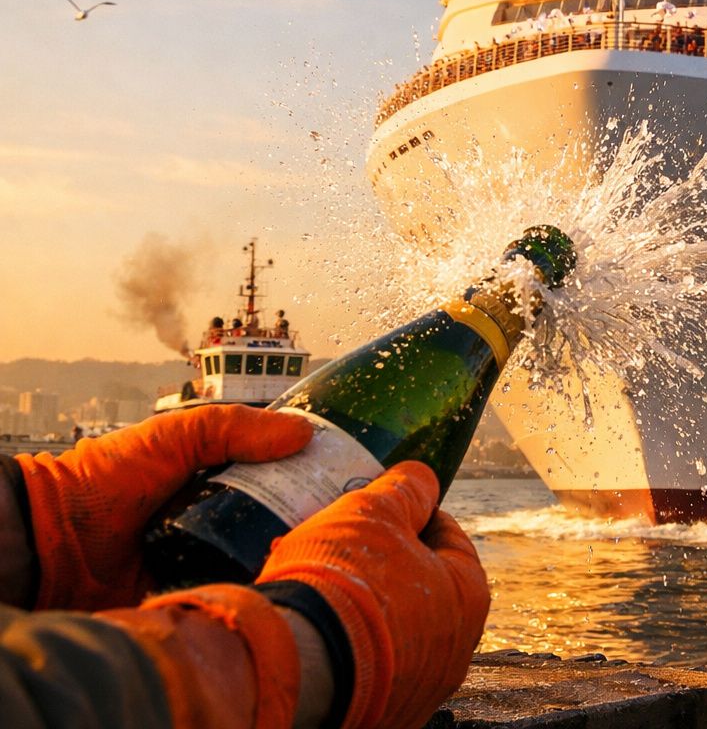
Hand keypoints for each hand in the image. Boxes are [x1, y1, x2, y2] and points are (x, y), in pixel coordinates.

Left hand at [17, 405, 312, 609]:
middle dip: (304, 515)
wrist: (53, 541)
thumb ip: (236, 428)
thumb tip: (304, 433)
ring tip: (318, 551)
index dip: (306, 471)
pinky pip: (235, 586)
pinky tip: (281, 579)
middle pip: (274, 514)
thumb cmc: (108, 478)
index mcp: (210, 472)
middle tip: (337, 518)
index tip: (343, 473)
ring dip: (284, 551)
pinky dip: (256, 584)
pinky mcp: (192, 588)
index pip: (272, 471)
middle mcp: (211, 512)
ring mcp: (202, 552)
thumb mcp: (176, 434)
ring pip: (260, 552)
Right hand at [256, 461, 489, 728]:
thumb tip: (421, 478)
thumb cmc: (342, 583)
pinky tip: (311, 625)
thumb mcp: (374, 512)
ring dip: (361, 603)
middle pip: (420, 587)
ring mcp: (419, 689)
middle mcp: (454, 650)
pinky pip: (365, 666)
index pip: (450, 539)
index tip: (387, 505)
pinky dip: (344, 643)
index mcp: (468, 596)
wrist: (293, 669)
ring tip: (316, 582)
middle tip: (343, 542)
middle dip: (382, 560)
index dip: (416, 514)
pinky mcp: (380, 715)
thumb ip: (405, 490)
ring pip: (391, 630)